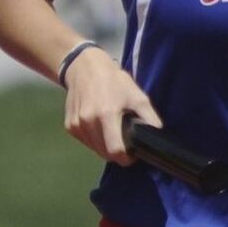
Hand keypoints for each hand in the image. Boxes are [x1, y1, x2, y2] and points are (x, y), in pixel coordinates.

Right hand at [63, 47, 160, 163]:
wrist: (84, 69)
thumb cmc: (115, 82)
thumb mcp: (138, 96)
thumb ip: (149, 118)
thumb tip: (158, 136)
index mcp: (106, 114)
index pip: (115, 151)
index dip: (126, 157)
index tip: (133, 153)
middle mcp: (87, 122)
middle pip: (105, 153)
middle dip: (117, 153)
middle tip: (126, 142)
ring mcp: (76, 125)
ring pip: (95, 149)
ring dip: (106, 146)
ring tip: (114, 131)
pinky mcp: (69, 126)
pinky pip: (86, 142)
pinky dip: (95, 140)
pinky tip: (101, 127)